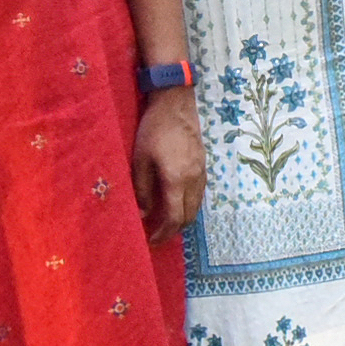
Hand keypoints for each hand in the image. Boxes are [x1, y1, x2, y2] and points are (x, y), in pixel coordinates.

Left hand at [130, 88, 205, 239]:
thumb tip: (143, 213)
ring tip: (166, 223)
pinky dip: (189, 206)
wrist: (176, 104)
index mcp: (177, 179)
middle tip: (158, 236)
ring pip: (197, 207)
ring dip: (183, 219)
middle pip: (189, 216)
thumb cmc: (154, 130)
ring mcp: (202, 173)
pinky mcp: (203, 166)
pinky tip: (176, 203)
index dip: (163, 233)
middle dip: (174, 230)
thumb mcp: (140, 159)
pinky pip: (199, 195)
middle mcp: (194, 180)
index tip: (151, 241)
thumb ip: (142, 189)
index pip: (174, 217)